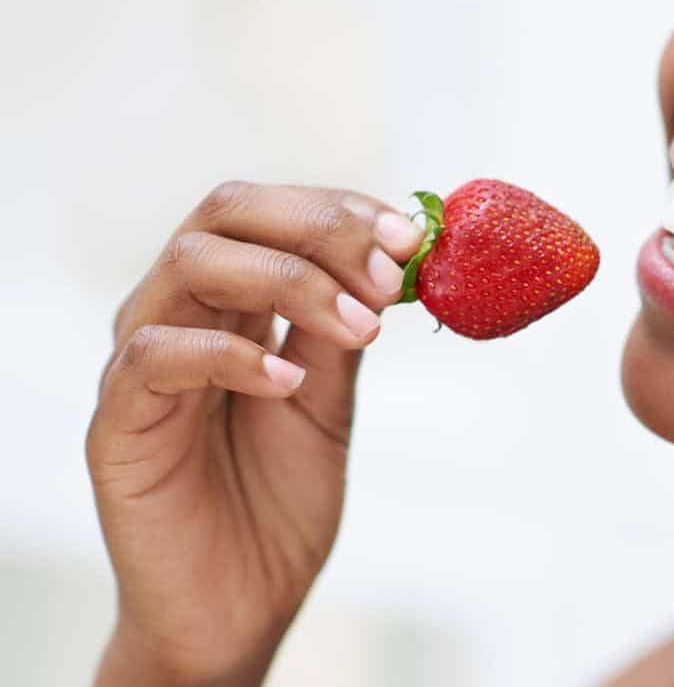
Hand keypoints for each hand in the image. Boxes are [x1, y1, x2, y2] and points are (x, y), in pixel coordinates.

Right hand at [87, 182, 422, 685]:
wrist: (241, 606)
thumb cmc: (279, 501)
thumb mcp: (331, 402)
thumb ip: (344, 330)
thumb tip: (396, 259)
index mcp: (232, 302)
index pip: (270, 212)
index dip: (341, 209)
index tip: (412, 235)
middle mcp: (180, 315)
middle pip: (225, 212)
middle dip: (318, 226)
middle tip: (390, 273)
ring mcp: (141, 365)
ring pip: (189, 265)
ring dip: (289, 280)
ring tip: (361, 329)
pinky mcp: (117, 424)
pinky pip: (155, 357)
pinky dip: (231, 355)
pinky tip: (289, 381)